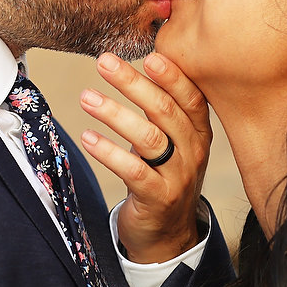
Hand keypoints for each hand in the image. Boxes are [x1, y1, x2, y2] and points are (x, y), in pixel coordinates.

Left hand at [79, 51, 210, 263]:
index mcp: (200, 131)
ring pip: (148, 138)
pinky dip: (109, 152)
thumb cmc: (164, 174)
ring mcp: (178, 177)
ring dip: (114, 113)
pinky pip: (133, 171)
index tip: (149, 53)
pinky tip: (87, 137)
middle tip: (104, 62)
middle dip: (133, 84)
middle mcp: (194, 151)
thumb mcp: (173, 141)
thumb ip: (163, 109)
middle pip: (166, 111)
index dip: (172, 75)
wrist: (167, 233)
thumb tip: (140, 62)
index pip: (191, 97)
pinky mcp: (158, 198)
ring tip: (86, 97)